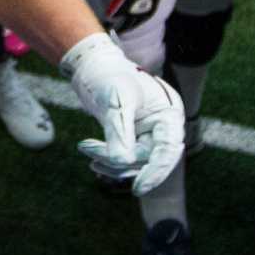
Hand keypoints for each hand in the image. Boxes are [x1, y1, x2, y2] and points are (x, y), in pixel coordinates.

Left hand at [60, 32, 184, 195]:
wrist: (93, 66)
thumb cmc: (109, 76)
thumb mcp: (116, 102)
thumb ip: (120, 132)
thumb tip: (122, 162)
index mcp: (169, 114)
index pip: (168, 150)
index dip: (156, 172)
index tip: (137, 189)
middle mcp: (162, 125)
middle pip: (148, 159)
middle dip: (120, 162)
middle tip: (92, 156)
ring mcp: (147, 132)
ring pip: (134, 161)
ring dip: (110, 161)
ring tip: (86, 148)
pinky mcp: (132, 137)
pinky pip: (124, 157)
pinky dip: (107, 157)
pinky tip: (90, 152)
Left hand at [89, 0, 174, 34]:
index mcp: (121, 4)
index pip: (112, 16)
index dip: (106, 19)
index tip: (103, 20)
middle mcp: (133, 10)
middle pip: (124, 25)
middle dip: (118, 27)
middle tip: (112, 30)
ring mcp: (144, 8)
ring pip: (135, 23)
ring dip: (128, 26)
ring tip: (123, 30)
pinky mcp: (153, 5)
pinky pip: (144, 18)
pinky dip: (138, 21)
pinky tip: (135, 21)